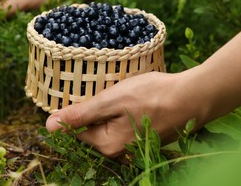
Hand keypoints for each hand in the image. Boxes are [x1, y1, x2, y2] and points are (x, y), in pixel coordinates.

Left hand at [45, 71, 202, 157]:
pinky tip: (132, 100)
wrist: (193, 97)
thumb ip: (79, 115)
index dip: (75, 110)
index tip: (87, 93)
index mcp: (106, 145)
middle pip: (91, 128)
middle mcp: (118, 151)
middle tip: (107, 90)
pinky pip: (121, 125)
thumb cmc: (151, 96)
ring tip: (122, 93)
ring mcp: (132, 145)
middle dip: (94, 109)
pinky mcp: (143, 137)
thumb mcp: (110, 101)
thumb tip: (48, 127)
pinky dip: (121, 112)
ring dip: (108, 109)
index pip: (75, 130)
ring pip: (107, 124)